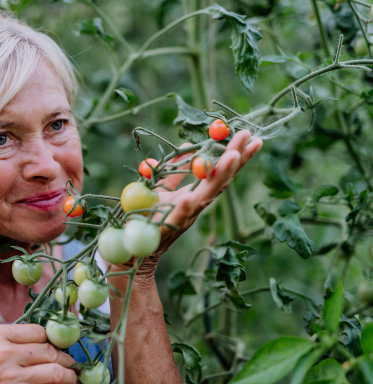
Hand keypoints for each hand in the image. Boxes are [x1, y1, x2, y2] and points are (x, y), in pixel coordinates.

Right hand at [0, 324, 83, 383]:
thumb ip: (5, 339)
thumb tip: (34, 339)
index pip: (38, 331)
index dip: (53, 338)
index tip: (59, 344)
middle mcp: (6, 356)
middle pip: (49, 352)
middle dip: (65, 358)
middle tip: (71, 363)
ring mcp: (12, 381)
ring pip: (55, 375)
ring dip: (70, 376)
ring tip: (75, 378)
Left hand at [123, 130, 261, 275]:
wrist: (137, 244)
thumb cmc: (151, 214)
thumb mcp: (163, 186)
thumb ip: (175, 169)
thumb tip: (186, 146)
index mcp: (196, 193)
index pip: (220, 172)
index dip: (235, 155)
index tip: (250, 136)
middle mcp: (197, 204)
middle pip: (221, 180)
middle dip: (235, 158)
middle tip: (249, 137)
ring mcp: (185, 216)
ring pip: (206, 195)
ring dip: (220, 175)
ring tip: (232, 157)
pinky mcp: (168, 227)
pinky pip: (178, 216)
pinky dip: (184, 207)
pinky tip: (190, 197)